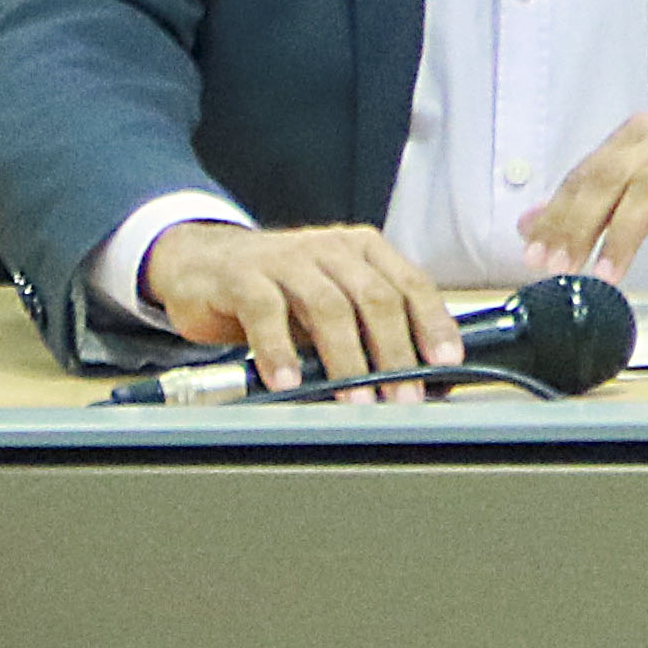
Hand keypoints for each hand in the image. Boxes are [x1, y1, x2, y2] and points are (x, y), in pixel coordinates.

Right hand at [145, 219, 455, 396]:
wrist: (200, 262)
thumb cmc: (278, 291)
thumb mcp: (331, 302)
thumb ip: (367, 330)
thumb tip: (419, 377)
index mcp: (364, 250)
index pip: (412, 284)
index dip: (433, 324)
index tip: (447, 363)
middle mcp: (330, 248)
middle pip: (376, 298)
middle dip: (395, 352)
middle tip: (403, 396)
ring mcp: (285, 259)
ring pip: (328, 306)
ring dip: (347, 358)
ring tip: (357, 399)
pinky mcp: (240, 276)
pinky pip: (265, 311)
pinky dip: (280, 350)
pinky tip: (289, 382)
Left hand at [525, 103, 647, 286]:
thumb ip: (597, 199)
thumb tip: (531, 223)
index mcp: (638, 136)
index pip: (585, 174)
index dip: (557, 216)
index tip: (536, 255)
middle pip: (609, 178)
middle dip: (579, 225)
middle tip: (563, 268)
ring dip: (623, 234)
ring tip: (609, 274)